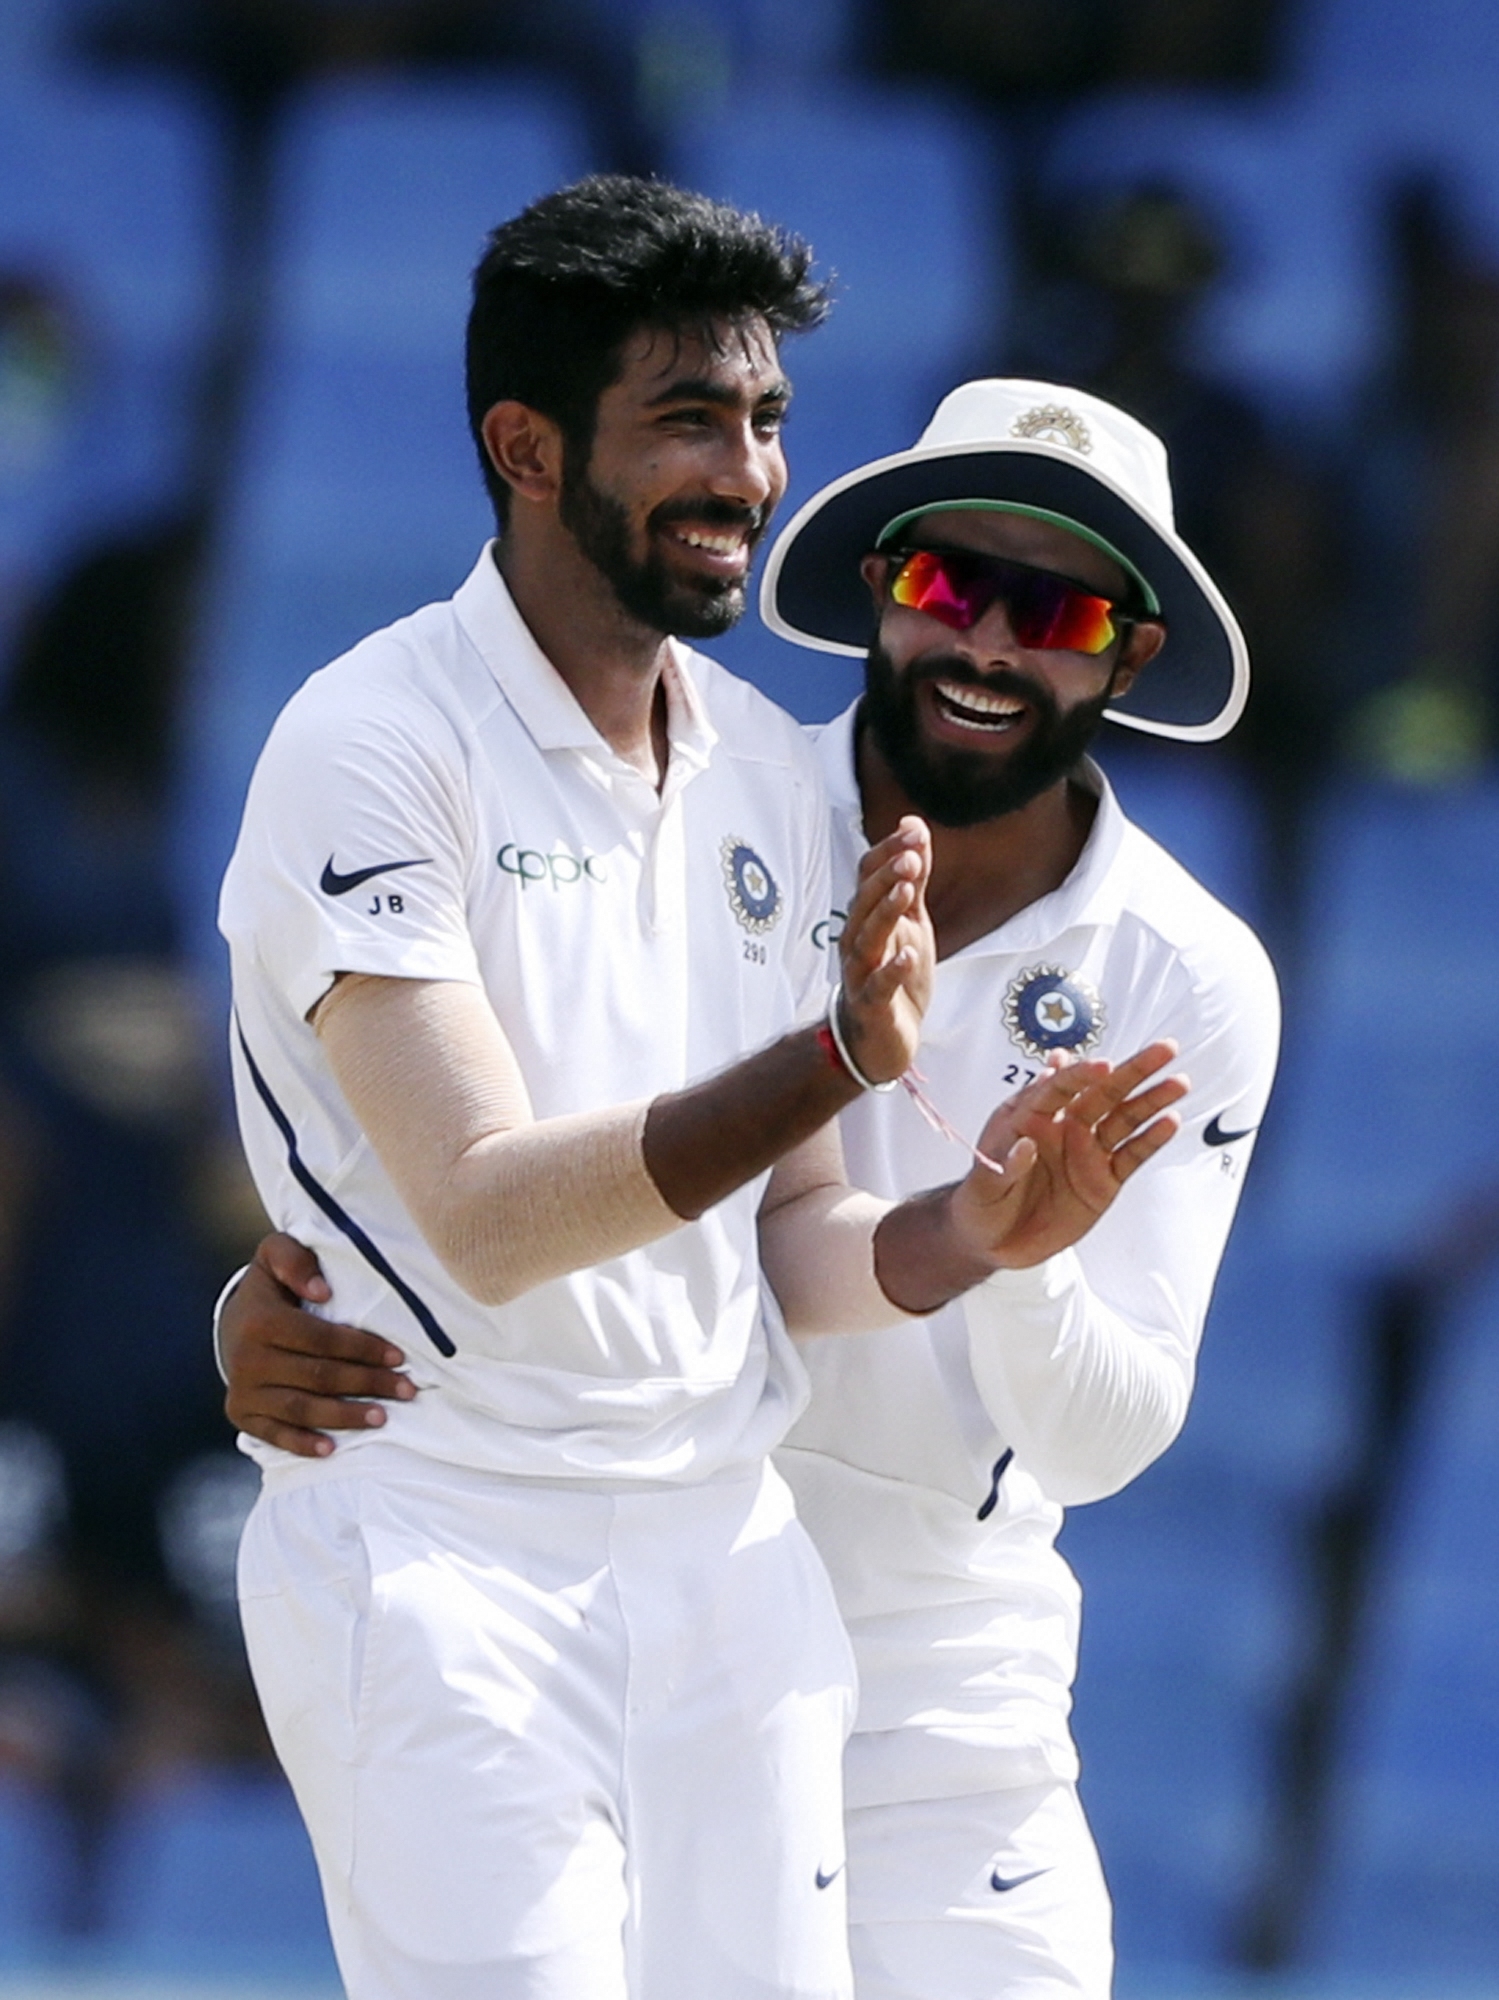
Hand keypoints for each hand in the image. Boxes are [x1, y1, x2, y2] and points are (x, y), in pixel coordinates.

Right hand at [222, 1233, 414, 1457]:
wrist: (233, 1321)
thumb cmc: (272, 1286)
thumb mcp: (276, 1255)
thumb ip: (295, 1259)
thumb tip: (323, 1290)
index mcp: (261, 1320)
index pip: (322, 1339)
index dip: (362, 1348)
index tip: (398, 1357)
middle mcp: (248, 1359)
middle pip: (318, 1376)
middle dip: (366, 1384)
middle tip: (406, 1390)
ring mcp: (243, 1390)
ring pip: (301, 1409)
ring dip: (344, 1417)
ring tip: (382, 1418)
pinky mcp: (241, 1414)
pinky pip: (273, 1435)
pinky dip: (302, 1444)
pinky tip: (332, 1449)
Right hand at [836, 816, 933, 1082]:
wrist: (882, 1039)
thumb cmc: (893, 973)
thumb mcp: (912, 922)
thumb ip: (913, 878)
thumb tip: (914, 827)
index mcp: (865, 917)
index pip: (867, 875)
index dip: (889, 853)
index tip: (914, 833)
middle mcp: (856, 940)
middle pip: (864, 902)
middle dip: (886, 878)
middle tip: (911, 857)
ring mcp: (860, 973)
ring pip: (866, 939)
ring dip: (885, 914)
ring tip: (906, 892)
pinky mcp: (871, 1005)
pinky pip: (877, 986)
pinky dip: (891, 971)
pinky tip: (907, 956)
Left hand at [953, 1041, 1188, 1270]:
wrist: (993, 1240)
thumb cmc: (980, 1203)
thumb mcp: (982, 1186)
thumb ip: (1003, 1165)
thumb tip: (1025, 1145)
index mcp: (1029, 1116)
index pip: (1058, 1087)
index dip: (1080, 1075)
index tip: (1104, 1066)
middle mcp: (1064, 1126)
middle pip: (1103, 1091)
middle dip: (1133, 1070)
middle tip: (1165, 1048)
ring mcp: (1086, 1151)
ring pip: (1125, 1119)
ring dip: (1152, 1100)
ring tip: (1179, 1083)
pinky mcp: (1103, 1180)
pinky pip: (1131, 1155)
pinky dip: (1151, 1140)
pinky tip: (1170, 1122)